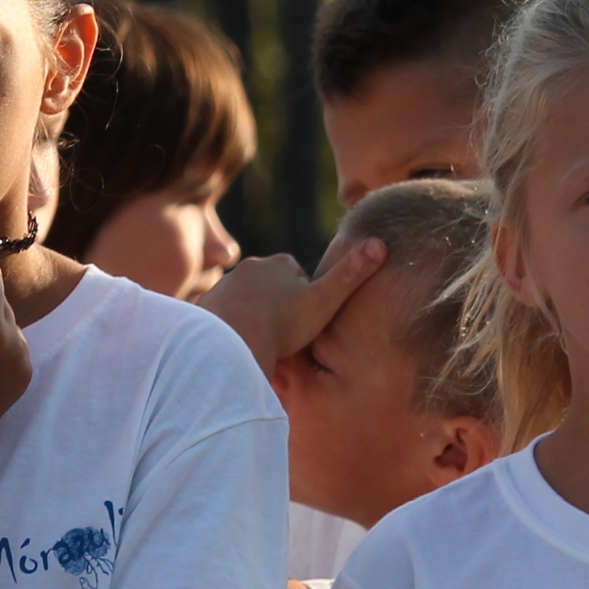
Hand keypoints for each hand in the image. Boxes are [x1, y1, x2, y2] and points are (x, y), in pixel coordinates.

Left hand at [199, 238, 387, 377]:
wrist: (232, 342)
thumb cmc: (283, 324)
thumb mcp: (325, 300)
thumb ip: (351, 274)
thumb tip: (381, 243)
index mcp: (280, 263)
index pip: (300, 278)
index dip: (307, 300)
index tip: (307, 322)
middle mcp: (250, 267)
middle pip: (272, 288)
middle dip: (278, 307)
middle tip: (286, 336)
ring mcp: (225, 285)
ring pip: (248, 302)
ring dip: (255, 318)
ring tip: (264, 343)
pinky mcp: (207, 305)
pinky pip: (224, 316)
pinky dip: (233, 327)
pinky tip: (240, 345)